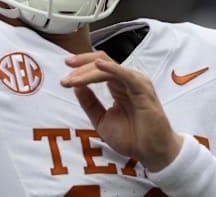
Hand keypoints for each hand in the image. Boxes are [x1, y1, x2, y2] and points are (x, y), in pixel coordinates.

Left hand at [60, 51, 182, 171]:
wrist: (150, 153)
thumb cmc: (131, 137)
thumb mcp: (101, 119)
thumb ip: (89, 102)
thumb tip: (75, 86)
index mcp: (118, 85)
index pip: (98, 67)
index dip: (81, 66)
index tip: (64, 72)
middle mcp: (127, 81)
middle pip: (101, 62)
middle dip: (81, 65)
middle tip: (65, 75)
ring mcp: (136, 83)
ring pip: (109, 68)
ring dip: (88, 72)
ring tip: (73, 79)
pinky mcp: (143, 90)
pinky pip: (125, 75)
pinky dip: (111, 68)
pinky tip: (98, 66)